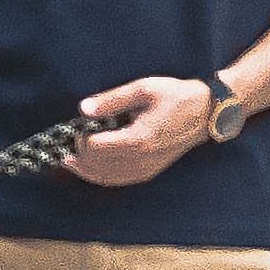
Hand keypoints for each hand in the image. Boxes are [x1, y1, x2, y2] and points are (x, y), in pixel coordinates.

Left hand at [65, 74, 218, 187]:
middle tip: (63, 149)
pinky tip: (93, 170)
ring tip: (70, 162)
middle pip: (98, 166)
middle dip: (78, 159)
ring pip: (107, 178)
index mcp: (138, 139)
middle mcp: (141, 159)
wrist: (207, 113)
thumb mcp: (144, 89)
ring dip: (86, 172)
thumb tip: (84, 109)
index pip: (96, 148)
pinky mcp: (150, 171)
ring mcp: (147, 168)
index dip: (80, 140)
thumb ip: (112, 100)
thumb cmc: (177, 97)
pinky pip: (121, 180)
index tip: (75, 129)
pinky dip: (103, 177)